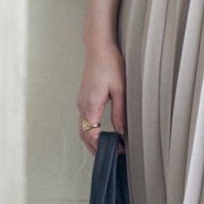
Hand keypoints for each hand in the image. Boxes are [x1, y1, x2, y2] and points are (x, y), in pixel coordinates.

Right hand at [76, 42, 127, 156]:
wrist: (98, 47)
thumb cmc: (110, 64)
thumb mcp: (120, 90)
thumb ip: (119, 113)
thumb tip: (122, 132)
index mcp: (90, 106)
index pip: (91, 136)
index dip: (102, 147)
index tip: (116, 151)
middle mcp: (82, 106)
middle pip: (84, 135)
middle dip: (95, 148)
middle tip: (111, 156)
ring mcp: (81, 101)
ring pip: (83, 127)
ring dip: (92, 140)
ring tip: (108, 147)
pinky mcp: (84, 97)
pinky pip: (85, 119)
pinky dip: (91, 130)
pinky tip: (102, 131)